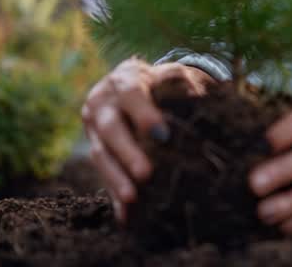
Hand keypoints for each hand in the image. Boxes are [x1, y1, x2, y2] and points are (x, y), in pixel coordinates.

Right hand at [80, 57, 217, 222]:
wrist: (131, 84)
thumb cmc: (160, 82)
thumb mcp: (172, 74)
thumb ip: (182, 85)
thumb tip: (198, 101)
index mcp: (123, 80)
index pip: (132, 95)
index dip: (144, 114)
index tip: (162, 135)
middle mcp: (102, 103)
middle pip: (110, 128)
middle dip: (127, 152)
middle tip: (146, 173)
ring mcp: (93, 128)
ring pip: (100, 154)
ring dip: (116, 178)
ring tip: (132, 199)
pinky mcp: (95, 149)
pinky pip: (101, 174)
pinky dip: (113, 194)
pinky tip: (124, 216)